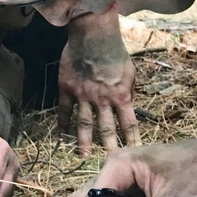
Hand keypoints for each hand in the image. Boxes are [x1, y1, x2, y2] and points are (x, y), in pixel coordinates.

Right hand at [58, 11, 138, 154]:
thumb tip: (128, 103)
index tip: (134, 152)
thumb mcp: (130, 72)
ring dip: (84, 142)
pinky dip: (63, 123)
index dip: (132, 139)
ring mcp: (82, 95)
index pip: (128, 124)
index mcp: (120, 96)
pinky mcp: (67, 88)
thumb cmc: (114, 50)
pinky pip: (64, 110)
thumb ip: (128, 90)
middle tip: (108, 163)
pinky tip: (62, 134)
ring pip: (84, 124)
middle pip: (106, 129)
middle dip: (108, 147)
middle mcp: (101, 100)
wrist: (92, 34)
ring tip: (84, 156)